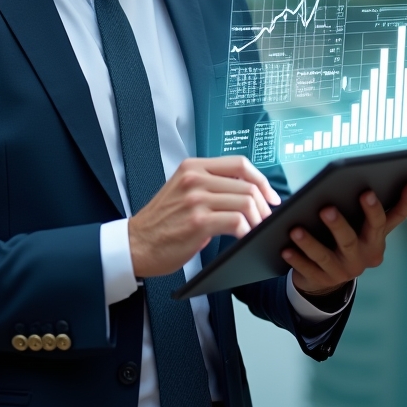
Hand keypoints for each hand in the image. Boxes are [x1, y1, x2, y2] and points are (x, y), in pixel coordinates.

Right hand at [129, 157, 280, 277]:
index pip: (240, 163)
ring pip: (246, 201)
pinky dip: (247, 231)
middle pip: (247, 184)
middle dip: (264, 204)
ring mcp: (196, 199)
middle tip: (265, 219)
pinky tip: (243, 238)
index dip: (262, 180)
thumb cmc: (161, 222)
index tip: (270, 196)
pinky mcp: (198, 221)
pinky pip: (237, 222)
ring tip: (255, 229)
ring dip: (257, 219)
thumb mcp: (183, 190)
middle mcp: (194, 178)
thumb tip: (246, 191)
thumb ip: (209, 185)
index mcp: (193, 167)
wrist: (136, 243)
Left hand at [283, 181, 406, 296]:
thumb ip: (372, 209)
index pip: (384, 221)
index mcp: (376, 239)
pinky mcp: (322, 280)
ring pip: (325, 256)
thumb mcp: (364, 227)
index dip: (380, 206)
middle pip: (351, 239)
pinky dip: (296, 259)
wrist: (330, 276)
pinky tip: (285, 250)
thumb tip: (388, 180)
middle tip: (326, 209)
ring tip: (295, 230)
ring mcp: (343, 271)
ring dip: (310, 243)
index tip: (368, 191)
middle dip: (338, 225)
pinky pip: (307, 269)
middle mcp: (363, 257)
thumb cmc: (348, 239)